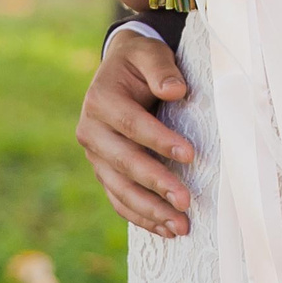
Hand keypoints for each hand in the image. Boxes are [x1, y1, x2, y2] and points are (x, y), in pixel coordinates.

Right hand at [78, 27, 195, 238]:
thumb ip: (161, 68)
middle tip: (186, 201)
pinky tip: (165, 229)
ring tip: (180, 226)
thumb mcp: (149, 53)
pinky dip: (141, 217)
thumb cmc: (140, 61)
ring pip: (120, 189)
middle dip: (156, 184)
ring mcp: (95, 155)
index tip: (190, 155)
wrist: (120, 69)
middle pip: (124, 163)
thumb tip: (175, 91)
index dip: (159, 141)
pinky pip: (119, 199)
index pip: (132, 125)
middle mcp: (91, 131)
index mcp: (100, 100)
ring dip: (150, 210)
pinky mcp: (103, 171)